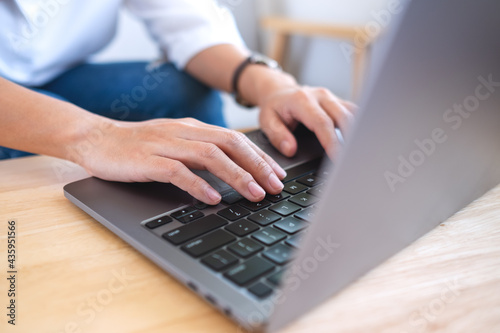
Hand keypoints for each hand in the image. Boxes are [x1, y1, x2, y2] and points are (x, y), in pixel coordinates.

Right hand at [75, 118, 285, 204]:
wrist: (95, 138)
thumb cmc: (138, 146)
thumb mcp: (174, 143)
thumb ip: (200, 152)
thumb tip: (233, 169)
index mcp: (192, 129)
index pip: (235, 139)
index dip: (260, 156)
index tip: (277, 174)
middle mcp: (183, 133)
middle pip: (229, 144)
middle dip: (257, 165)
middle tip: (275, 186)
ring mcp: (164, 145)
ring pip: (209, 156)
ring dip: (236, 176)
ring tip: (254, 194)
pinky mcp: (147, 160)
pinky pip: (177, 172)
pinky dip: (198, 185)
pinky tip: (213, 198)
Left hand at [259, 84, 356, 158]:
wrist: (278, 91)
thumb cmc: (274, 107)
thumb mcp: (267, 121)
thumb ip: (278, 136)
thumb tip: (290, 150)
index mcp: (302, 101)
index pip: (322, 123)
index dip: (332, 142)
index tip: (338, 159)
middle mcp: (320, 96)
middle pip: (343, 117)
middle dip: (350, 140)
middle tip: (353, 161)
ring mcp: (331, 97)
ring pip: (353, 113)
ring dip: (358, 133)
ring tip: (359, 153)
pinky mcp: (338, 101)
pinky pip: (354, 112)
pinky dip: (359, 126)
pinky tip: (360, 141)